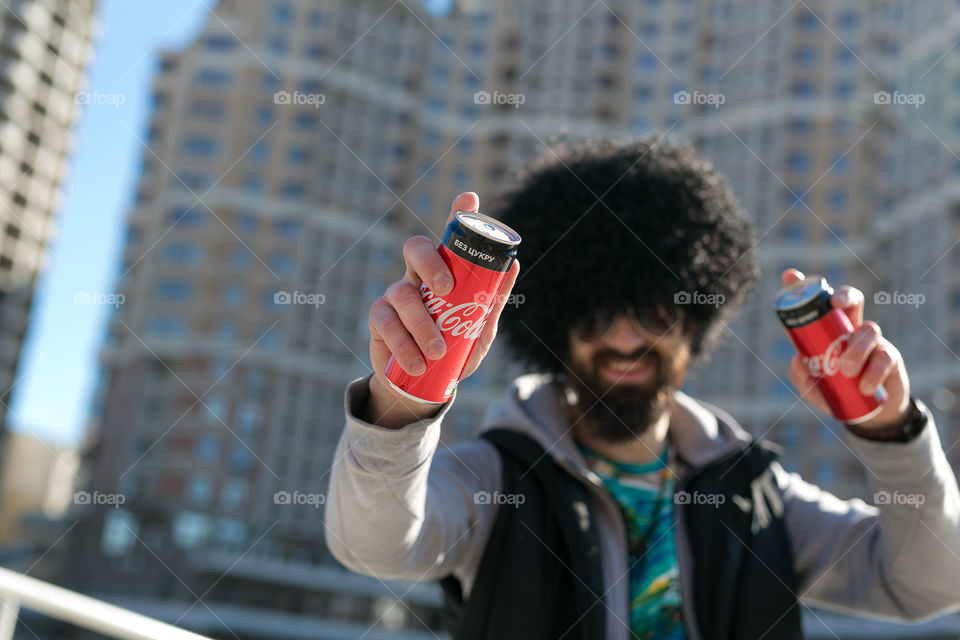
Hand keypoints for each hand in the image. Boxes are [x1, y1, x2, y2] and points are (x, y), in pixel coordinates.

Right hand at [366, 192, 519, 421]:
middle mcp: (417, 276)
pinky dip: (404, 345)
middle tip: (446, 289)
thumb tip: (514, 266)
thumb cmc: (454, 350)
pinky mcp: (379, 320)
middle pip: (415, 249)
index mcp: (444, 273)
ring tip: (438, 351)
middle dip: (430, 263)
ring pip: (403, 294)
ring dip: (422, 324)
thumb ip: (492, 300)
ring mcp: (395, 296)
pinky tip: (418, 363)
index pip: (448, 238)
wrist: (423, 386)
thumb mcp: (479, 328)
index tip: (469, 198)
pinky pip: (387, 324)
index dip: (457, 214)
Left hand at [783, 269, 910, 429]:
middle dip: (844, 295)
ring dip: (856, 348)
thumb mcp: (812, 389)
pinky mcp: (891, 357)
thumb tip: (798, 360)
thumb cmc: (837, 393)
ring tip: (846, 371)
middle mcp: (852, 329)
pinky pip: (884, 357)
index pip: (817, 305)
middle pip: (852, 300)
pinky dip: (873, 372)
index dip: (805, 287)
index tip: (790, 275)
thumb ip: (801, 376)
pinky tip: (864, 386)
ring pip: (869, 329)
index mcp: (829, 331)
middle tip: (834, 304)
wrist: (869, 415)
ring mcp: (873, 341)